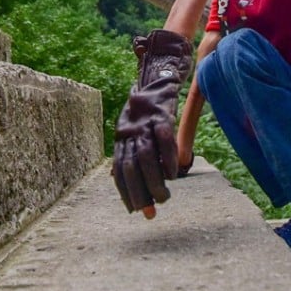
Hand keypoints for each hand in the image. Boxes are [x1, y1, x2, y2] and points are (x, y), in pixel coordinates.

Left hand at [112, 29, 192, 214]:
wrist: (159, 77)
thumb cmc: (147, 109)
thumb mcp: (131, 130)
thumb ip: (126, 153)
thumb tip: (115, 180)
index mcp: (121, 137)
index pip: (119, 170)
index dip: (127, 192)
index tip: (136, 211)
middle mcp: (129, 131)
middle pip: (130, 168)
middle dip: (140, 193)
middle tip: (151, 212)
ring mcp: (145, 123)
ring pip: (146, 158)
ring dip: (155, 182)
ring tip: (165, 198)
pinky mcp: (161, 115)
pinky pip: (164, 141)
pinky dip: (168, 160)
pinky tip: (174, 174)